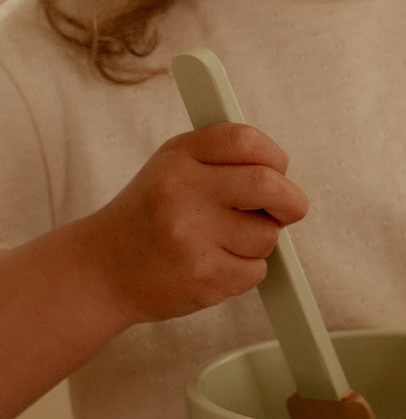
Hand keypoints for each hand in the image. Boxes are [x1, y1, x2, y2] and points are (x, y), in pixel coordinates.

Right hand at [86, 124, 308, 326]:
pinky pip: (255, 270)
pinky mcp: (203, 277)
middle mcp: (181, 191)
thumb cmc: (149, 216)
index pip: (246, 141)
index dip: (274, 157)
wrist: (102, 270)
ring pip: (267, 234)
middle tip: (288, 209)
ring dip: (259, 241)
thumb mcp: (170, 168)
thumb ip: (221, 159)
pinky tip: (214, 265)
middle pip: (268, 185)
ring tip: (224, 242)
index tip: (278, 171)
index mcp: (178, 158)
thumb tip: (281, 172)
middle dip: (290, 201)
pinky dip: (245, 271)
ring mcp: (191, 236)